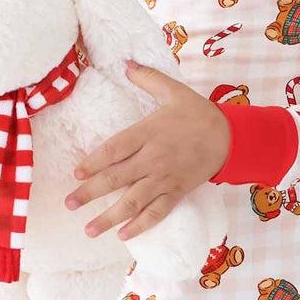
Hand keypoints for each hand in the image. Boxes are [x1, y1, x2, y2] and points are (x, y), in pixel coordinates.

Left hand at [64, 60, 230, 241]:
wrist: (229, 136)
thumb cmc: (198, 113)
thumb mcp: (174, 90)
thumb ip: (148, 77)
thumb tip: (126, 63)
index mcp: (148, 132)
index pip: (114, 149)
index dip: (94, 162)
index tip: (76, 173)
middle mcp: (153, 157)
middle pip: (116, 178)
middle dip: (90, 193)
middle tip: (69, 204)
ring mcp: (165, 177)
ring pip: (133, 200)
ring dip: (109, 217)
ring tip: (89, 230)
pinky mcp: (177, 191)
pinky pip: (157, 212)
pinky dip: (141, 225)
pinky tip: (123, 236)